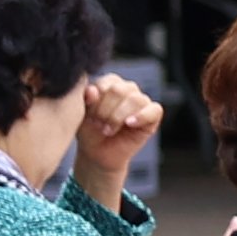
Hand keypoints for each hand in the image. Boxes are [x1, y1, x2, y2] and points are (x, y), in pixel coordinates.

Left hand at [67, 73, 161, 197]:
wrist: (98, 153)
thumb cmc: (90, 131)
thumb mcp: (82, 114)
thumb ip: (85, 99)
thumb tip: (93, 90)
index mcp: (110, 84)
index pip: (107, 82)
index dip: (97, 100)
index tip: (89, 116)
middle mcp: (128, 89)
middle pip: (120, 90)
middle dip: (106, 110)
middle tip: (98, 124)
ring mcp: (142, 101)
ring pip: (136, 99)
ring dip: (118, 117)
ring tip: (108, 130)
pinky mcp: (153, 115)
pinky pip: (155, 110)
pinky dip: (141, 117)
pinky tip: (129, 124)